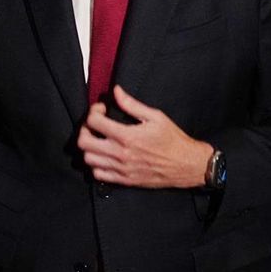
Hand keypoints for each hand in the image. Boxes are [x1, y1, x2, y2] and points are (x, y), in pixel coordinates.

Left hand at [78, 86, 210, 188]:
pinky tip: (104, 156)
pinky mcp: (124, 180)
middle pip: (84, 142)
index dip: (93, 111)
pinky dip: (96, 165)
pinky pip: (98, 175)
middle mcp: (120, 153)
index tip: (102, 108)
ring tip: (98, 140)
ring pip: (88, 159)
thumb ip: (132, 104)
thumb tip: (116, 91)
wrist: (186, 165)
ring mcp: (121, 169)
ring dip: (89, 147)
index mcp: (127, 136)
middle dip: (85, 129)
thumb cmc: (173, 139)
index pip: (94, 122)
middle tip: (94, 124)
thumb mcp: (155, 117)